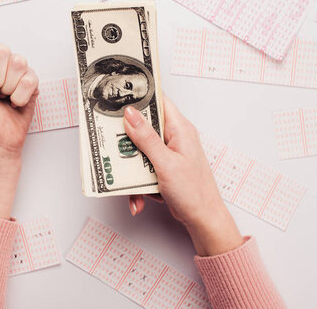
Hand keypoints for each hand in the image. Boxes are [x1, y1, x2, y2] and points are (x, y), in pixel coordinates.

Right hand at [123, 97, 243, 255]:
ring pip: (139, 150)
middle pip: (143, 127)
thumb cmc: (194, 192)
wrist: (203, 219)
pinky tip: (140, 198)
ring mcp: (167, 153)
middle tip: (114, 147)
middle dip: (127, 140)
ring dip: (132, 169)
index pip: (159, 101)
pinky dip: (138, 184)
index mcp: (179, 129)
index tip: (119, 98)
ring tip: (130, 184)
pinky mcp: (162, 168)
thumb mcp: (166, 163)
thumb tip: (131, 114)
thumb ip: (146, 138)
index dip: (140, 97)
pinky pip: (143, 168)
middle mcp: (174, 137)